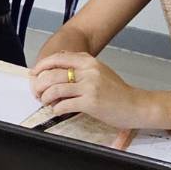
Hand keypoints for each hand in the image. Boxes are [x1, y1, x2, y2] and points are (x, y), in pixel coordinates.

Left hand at [30, 51, 168, 130]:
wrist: (136, 105)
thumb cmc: (117, 91)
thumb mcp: (99, 71)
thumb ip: (81, 66)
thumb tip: (58, 67)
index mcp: (89, 61)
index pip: (58, 58)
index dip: (42, 66)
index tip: (34, 73)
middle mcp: (88, 71)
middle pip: (53, 74)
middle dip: (40, 85)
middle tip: (38, 93)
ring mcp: (89, 86)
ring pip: (56, 89)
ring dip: (46, 98)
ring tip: (46, 103)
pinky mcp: (90, 102)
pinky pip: (64, 104)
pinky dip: (57, 109)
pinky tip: (58, 111)